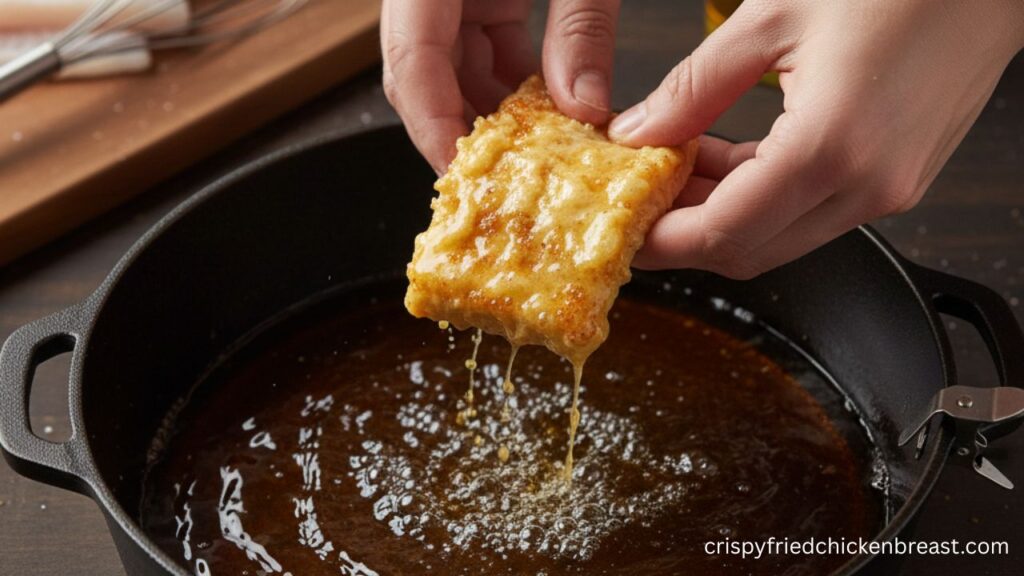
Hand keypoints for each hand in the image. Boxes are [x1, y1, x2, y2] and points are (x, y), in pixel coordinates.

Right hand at [382, 0, 620, 173]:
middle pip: (421, 73)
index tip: (462, 175)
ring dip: (492, 112)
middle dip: (460, 129)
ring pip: (451, 68)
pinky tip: (545, 112)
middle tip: (499, 181)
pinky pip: (481, 48)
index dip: (432, 124)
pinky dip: (510, 84)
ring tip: (534, 153)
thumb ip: (581, 28)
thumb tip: (585, 107)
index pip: (411, 57)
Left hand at [610, 0, 1023, 277]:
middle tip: (637, 205)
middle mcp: (866, 186)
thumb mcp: (771, 19)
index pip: (722, 233)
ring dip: (720, 215)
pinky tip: (721, 161)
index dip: (662, 242)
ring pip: (778, 236)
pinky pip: (809, 211)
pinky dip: (758, 198)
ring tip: (671, 173)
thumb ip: (695, 87)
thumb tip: (642, 132)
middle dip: (683, 237)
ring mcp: (886, 188)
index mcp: (830, 149)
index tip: (622, 232)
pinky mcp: (894, 178)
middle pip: (749, 250)